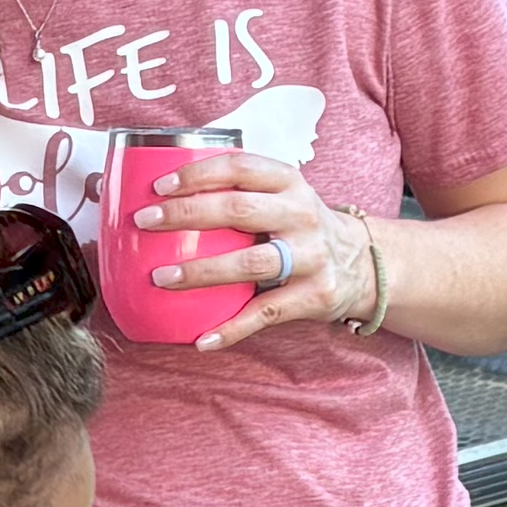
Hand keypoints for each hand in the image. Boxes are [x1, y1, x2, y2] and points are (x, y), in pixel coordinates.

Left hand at [153, 147, 372, 353]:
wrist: (361, 264)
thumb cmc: (301, 228)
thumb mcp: (282, 197)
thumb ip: (239, 193)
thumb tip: (164, 200)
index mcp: (289, 183)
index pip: (240, 168)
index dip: (198, 174)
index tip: (160, 187)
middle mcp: (302, 214)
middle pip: (238, 210)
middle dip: (187, 215)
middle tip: (145, 223)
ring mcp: (312, 256)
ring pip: (250, 263)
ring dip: (201, 271)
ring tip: (162, 279)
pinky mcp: (315, 295)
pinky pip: (266, 313)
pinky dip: (232, 328)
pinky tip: (202, 338)